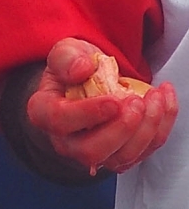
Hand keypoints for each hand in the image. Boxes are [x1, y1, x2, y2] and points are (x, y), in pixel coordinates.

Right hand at [26, 37, 177, 173]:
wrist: (88, 84)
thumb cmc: (72, 71)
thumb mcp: (65, 52)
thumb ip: (67, 57)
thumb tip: (81, 70)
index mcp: (44, 113)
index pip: (59, 121)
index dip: (88, 114)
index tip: (114, 101)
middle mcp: (66, 140)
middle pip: (91, 151)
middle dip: (121, 128)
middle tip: (137, 101)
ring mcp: (95, 153)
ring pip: (122, 156)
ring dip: (147, 129)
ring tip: (155, 97)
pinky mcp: (120, 156)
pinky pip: (144, 152)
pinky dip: (161, 127)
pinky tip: (164, 102)